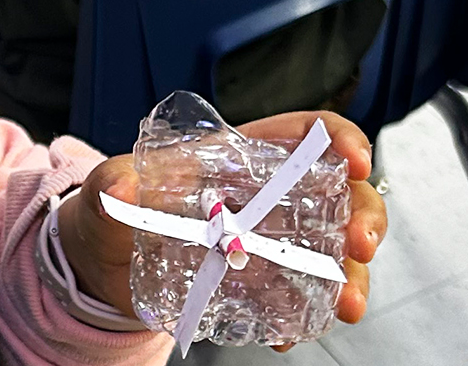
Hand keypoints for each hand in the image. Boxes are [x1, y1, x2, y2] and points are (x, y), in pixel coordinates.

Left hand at [56, 111, 385, 351]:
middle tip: (360, 246)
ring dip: (352, 277)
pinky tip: (289, 334)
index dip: (338, 139)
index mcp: (241, 156)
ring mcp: (271, 241)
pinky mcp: (262, 284)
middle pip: (338, 193)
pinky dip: (306, 316)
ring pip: (332, 249)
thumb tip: (120, 187)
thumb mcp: (111, 191)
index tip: (355, 160)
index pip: (305, 133)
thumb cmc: (116, 210)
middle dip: (363, 215)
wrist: (104, 265)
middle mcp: (268, 196)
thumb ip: (112, 185)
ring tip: (348, 305)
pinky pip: (301, 297)